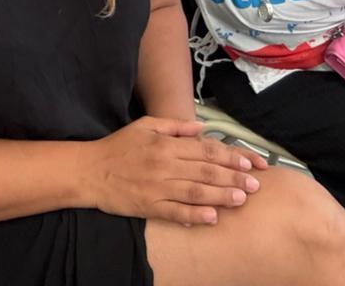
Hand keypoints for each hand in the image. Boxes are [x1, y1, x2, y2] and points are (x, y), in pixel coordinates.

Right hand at [85, 116, 265, 225]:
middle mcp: (165, 165)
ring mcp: (157, 187)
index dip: (230, 156)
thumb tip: (201, 127)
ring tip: (241, 199)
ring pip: (196, 192)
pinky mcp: (149, 206)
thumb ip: (175, 126)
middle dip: (233, 178)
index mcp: (166, 144)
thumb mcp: (145, 126)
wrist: (89, 171)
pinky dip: (194, 216)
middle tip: (255, 185)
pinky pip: (175, 212)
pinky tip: (212, 218)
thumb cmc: (118, 147)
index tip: (249, 163)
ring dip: (221, 196)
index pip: (206, 150)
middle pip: (206, 171)